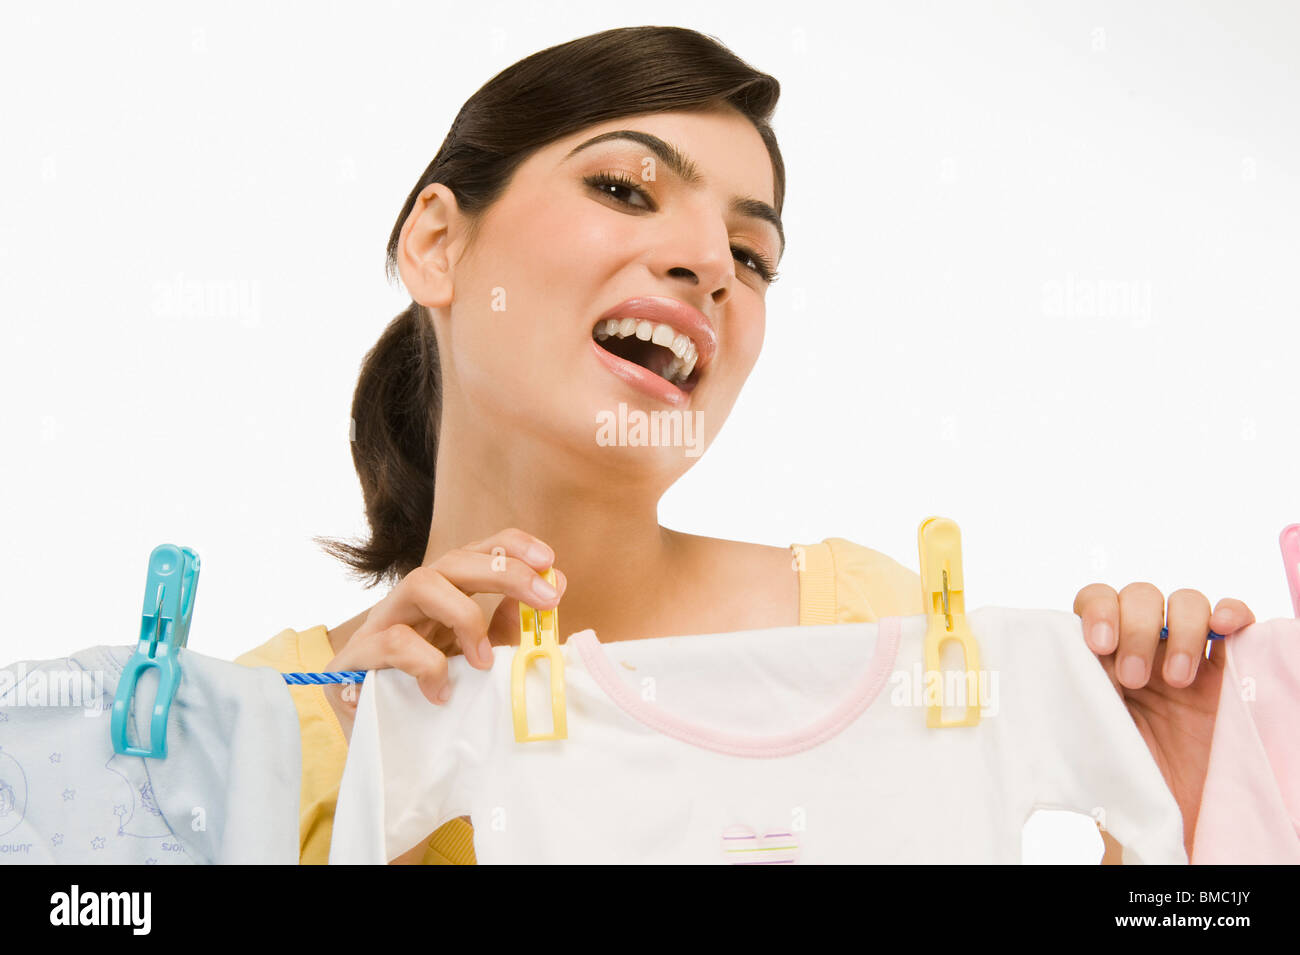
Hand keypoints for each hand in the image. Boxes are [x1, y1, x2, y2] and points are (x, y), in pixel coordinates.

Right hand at [321, 528, 566, 742]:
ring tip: (484, 660)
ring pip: (419, 582)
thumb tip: (556, 585)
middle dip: (504, 572)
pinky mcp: (356, 655)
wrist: (375, 743)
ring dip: (464, 615)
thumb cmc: (429, 693)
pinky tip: (442, 691)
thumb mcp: (477, 658)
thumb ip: (510, 624)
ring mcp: (381, 621)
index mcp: (444, 595)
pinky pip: (393, 641)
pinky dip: (427, 664)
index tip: (548, 560)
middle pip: (453, 559)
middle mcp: (412, 599)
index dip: (512, 546)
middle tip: (545, 599)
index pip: (476, 551)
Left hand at [1073, 582, 1254, 855]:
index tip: (1098, 646)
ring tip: (1175, 681)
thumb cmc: (1114, 775)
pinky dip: (1230, 613)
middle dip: (1135, 628)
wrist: (1164, 814)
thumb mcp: (1080, 735)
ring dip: (1181, 629)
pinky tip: (1222, 628)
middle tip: (1133, 679)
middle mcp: (1142, 646)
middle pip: (1139, 596)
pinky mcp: (1227, 671)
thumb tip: (1031, 671)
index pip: (1096, 601)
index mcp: (1101, 654)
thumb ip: (1065, 696)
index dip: (1099, 611)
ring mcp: (1185, 654)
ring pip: (1185, 603)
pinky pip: (1233, 620)